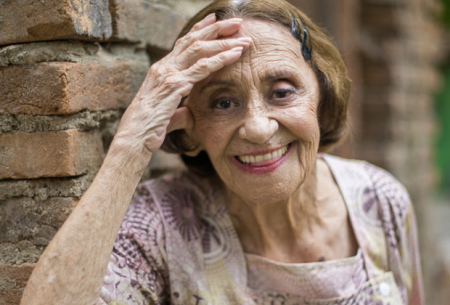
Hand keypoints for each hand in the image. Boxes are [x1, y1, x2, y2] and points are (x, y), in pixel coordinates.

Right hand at [113, 14, 251, 154]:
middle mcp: (164, 67)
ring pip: (200, 49)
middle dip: (217, 29)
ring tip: (244, 38)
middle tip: (236, 22)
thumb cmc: (148, 128)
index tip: (215, 21)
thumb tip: (187, 113)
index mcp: (161, 70)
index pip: (183, 43)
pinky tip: (236, 54)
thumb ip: (179, 110)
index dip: (200, 29)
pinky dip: (221, 59)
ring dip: (224, 42)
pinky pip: (202, 68)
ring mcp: (168, 74)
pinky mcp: (175, 85)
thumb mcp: (167, 114)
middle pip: (193, 40)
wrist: (134, 137)